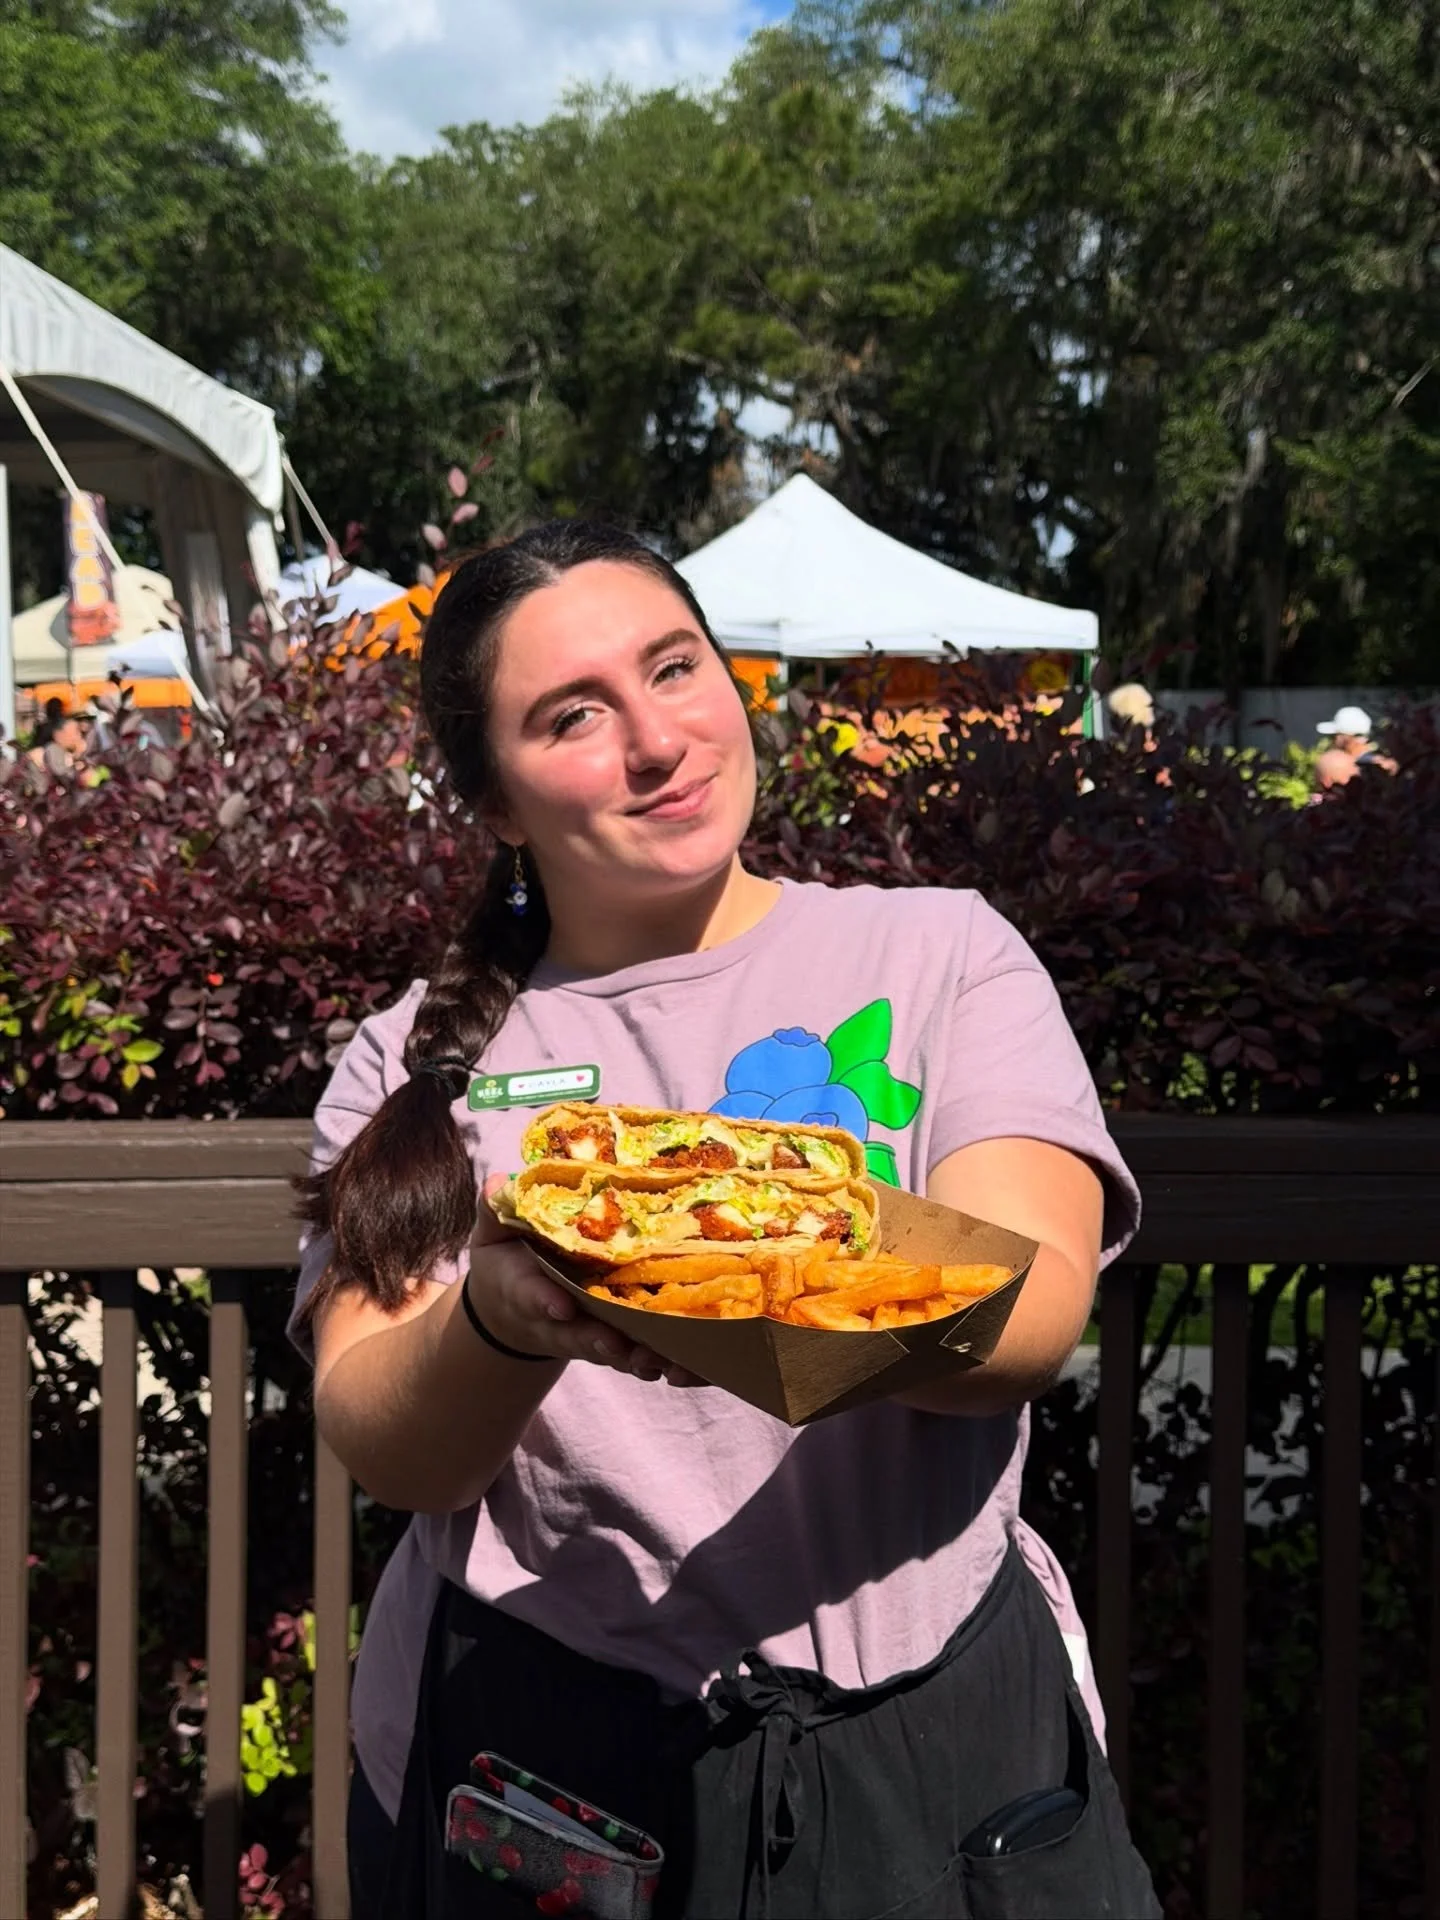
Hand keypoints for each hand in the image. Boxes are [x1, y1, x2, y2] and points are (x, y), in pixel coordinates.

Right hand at [467, 1178, 702, 1387]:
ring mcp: (582, 1332)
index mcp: (522, 1287)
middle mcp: (554, 1318)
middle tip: (616, 1342)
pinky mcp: (608, 1339)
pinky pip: (629, 1356)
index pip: (530, 1294)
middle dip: (594, 1339)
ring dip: (629, 1357)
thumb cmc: (507, 1260)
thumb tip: (497, 1183)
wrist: (511, 1307)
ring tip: (653, 1358)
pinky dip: (651, 1363)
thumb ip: (494, 1210)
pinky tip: (678, 1366)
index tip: (561, 1305)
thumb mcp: (493, 1234)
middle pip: (574, 1333)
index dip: (544, 1300)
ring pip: (605, 1349)